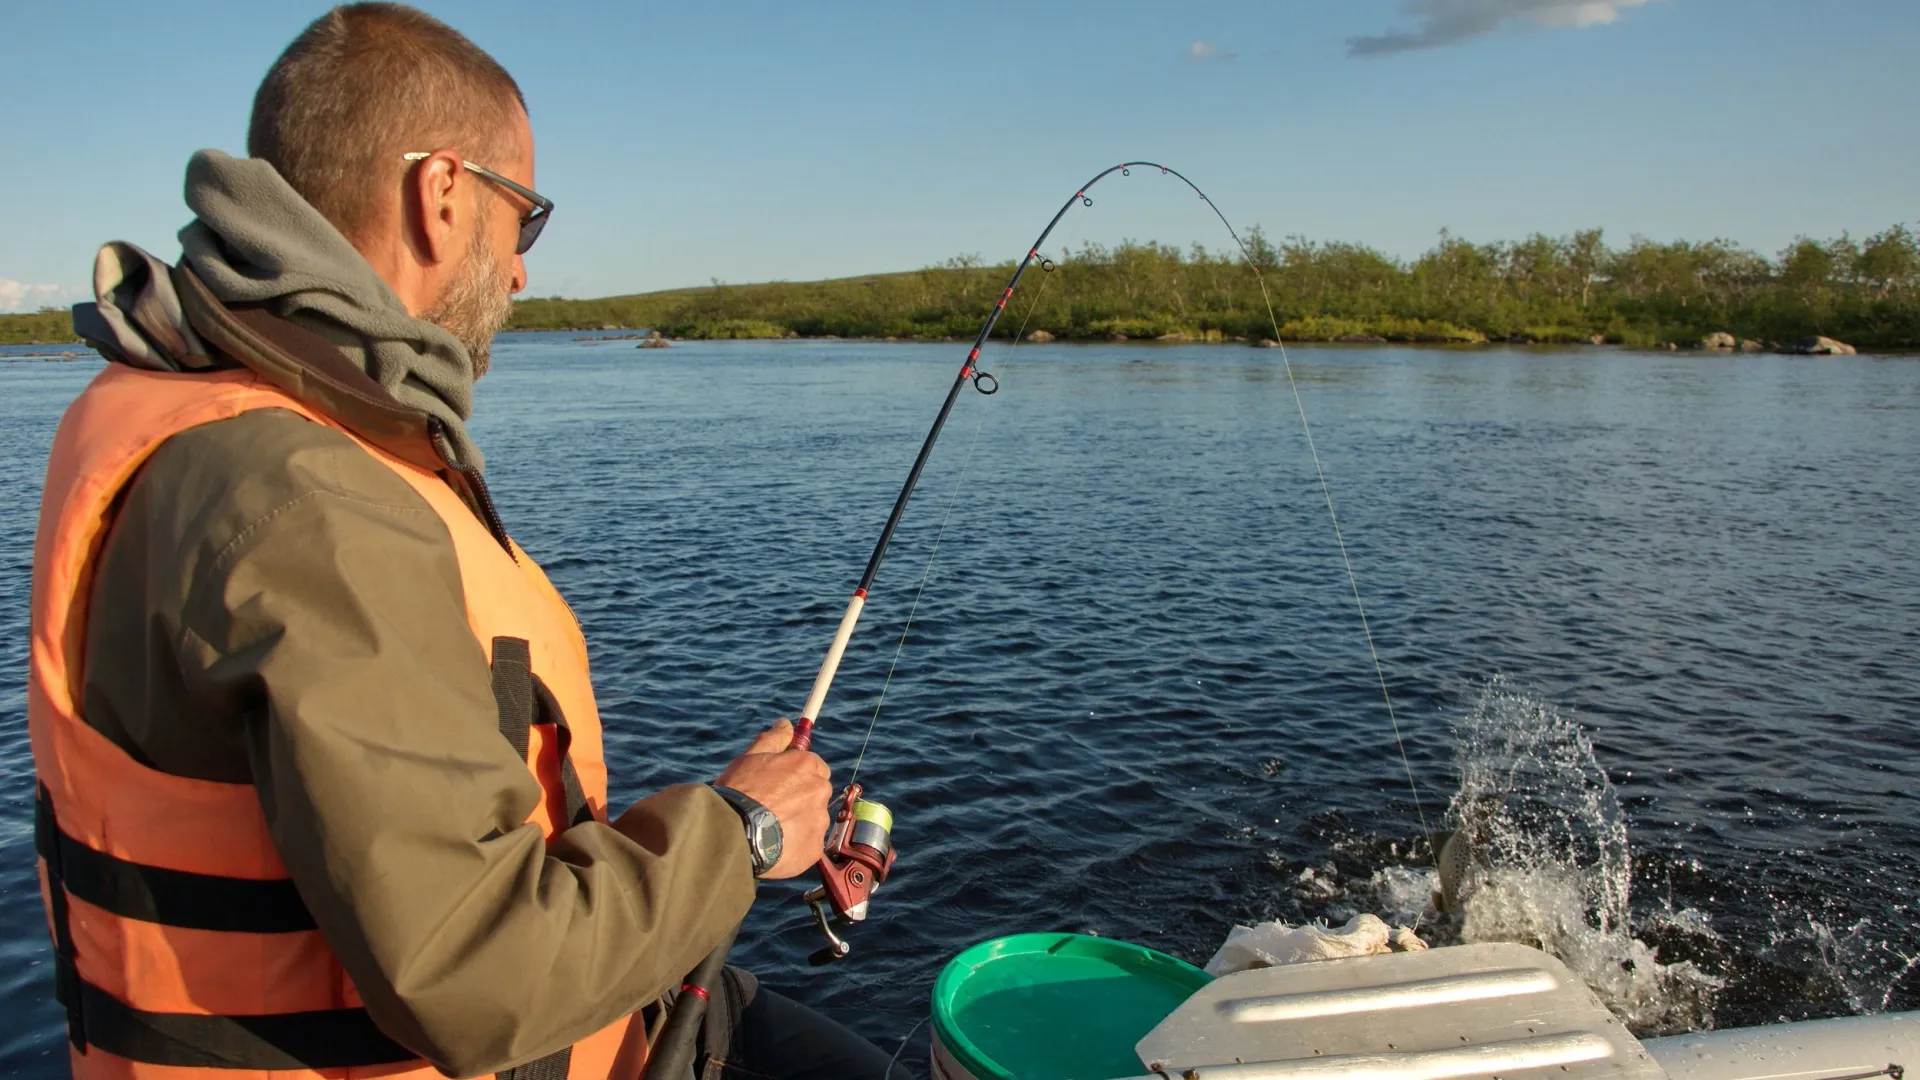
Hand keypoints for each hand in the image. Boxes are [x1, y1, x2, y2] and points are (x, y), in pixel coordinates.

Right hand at [713, 718, 830, 879]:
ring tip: (770, 829)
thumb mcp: (750, 758)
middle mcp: (819, 790)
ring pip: (813, 820)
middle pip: (817, 793)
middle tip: (773, 807)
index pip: (814, 767)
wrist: (731, 832)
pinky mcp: (814, 848)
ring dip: (798, 823)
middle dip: (800, 798)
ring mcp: (819, 821)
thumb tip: (786, 724)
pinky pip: (809, 845)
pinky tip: (774, 846)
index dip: (797, 775)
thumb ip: (773, 739)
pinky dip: (796, 846)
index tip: (782, 784)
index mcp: (807, 766)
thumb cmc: (739, 791)